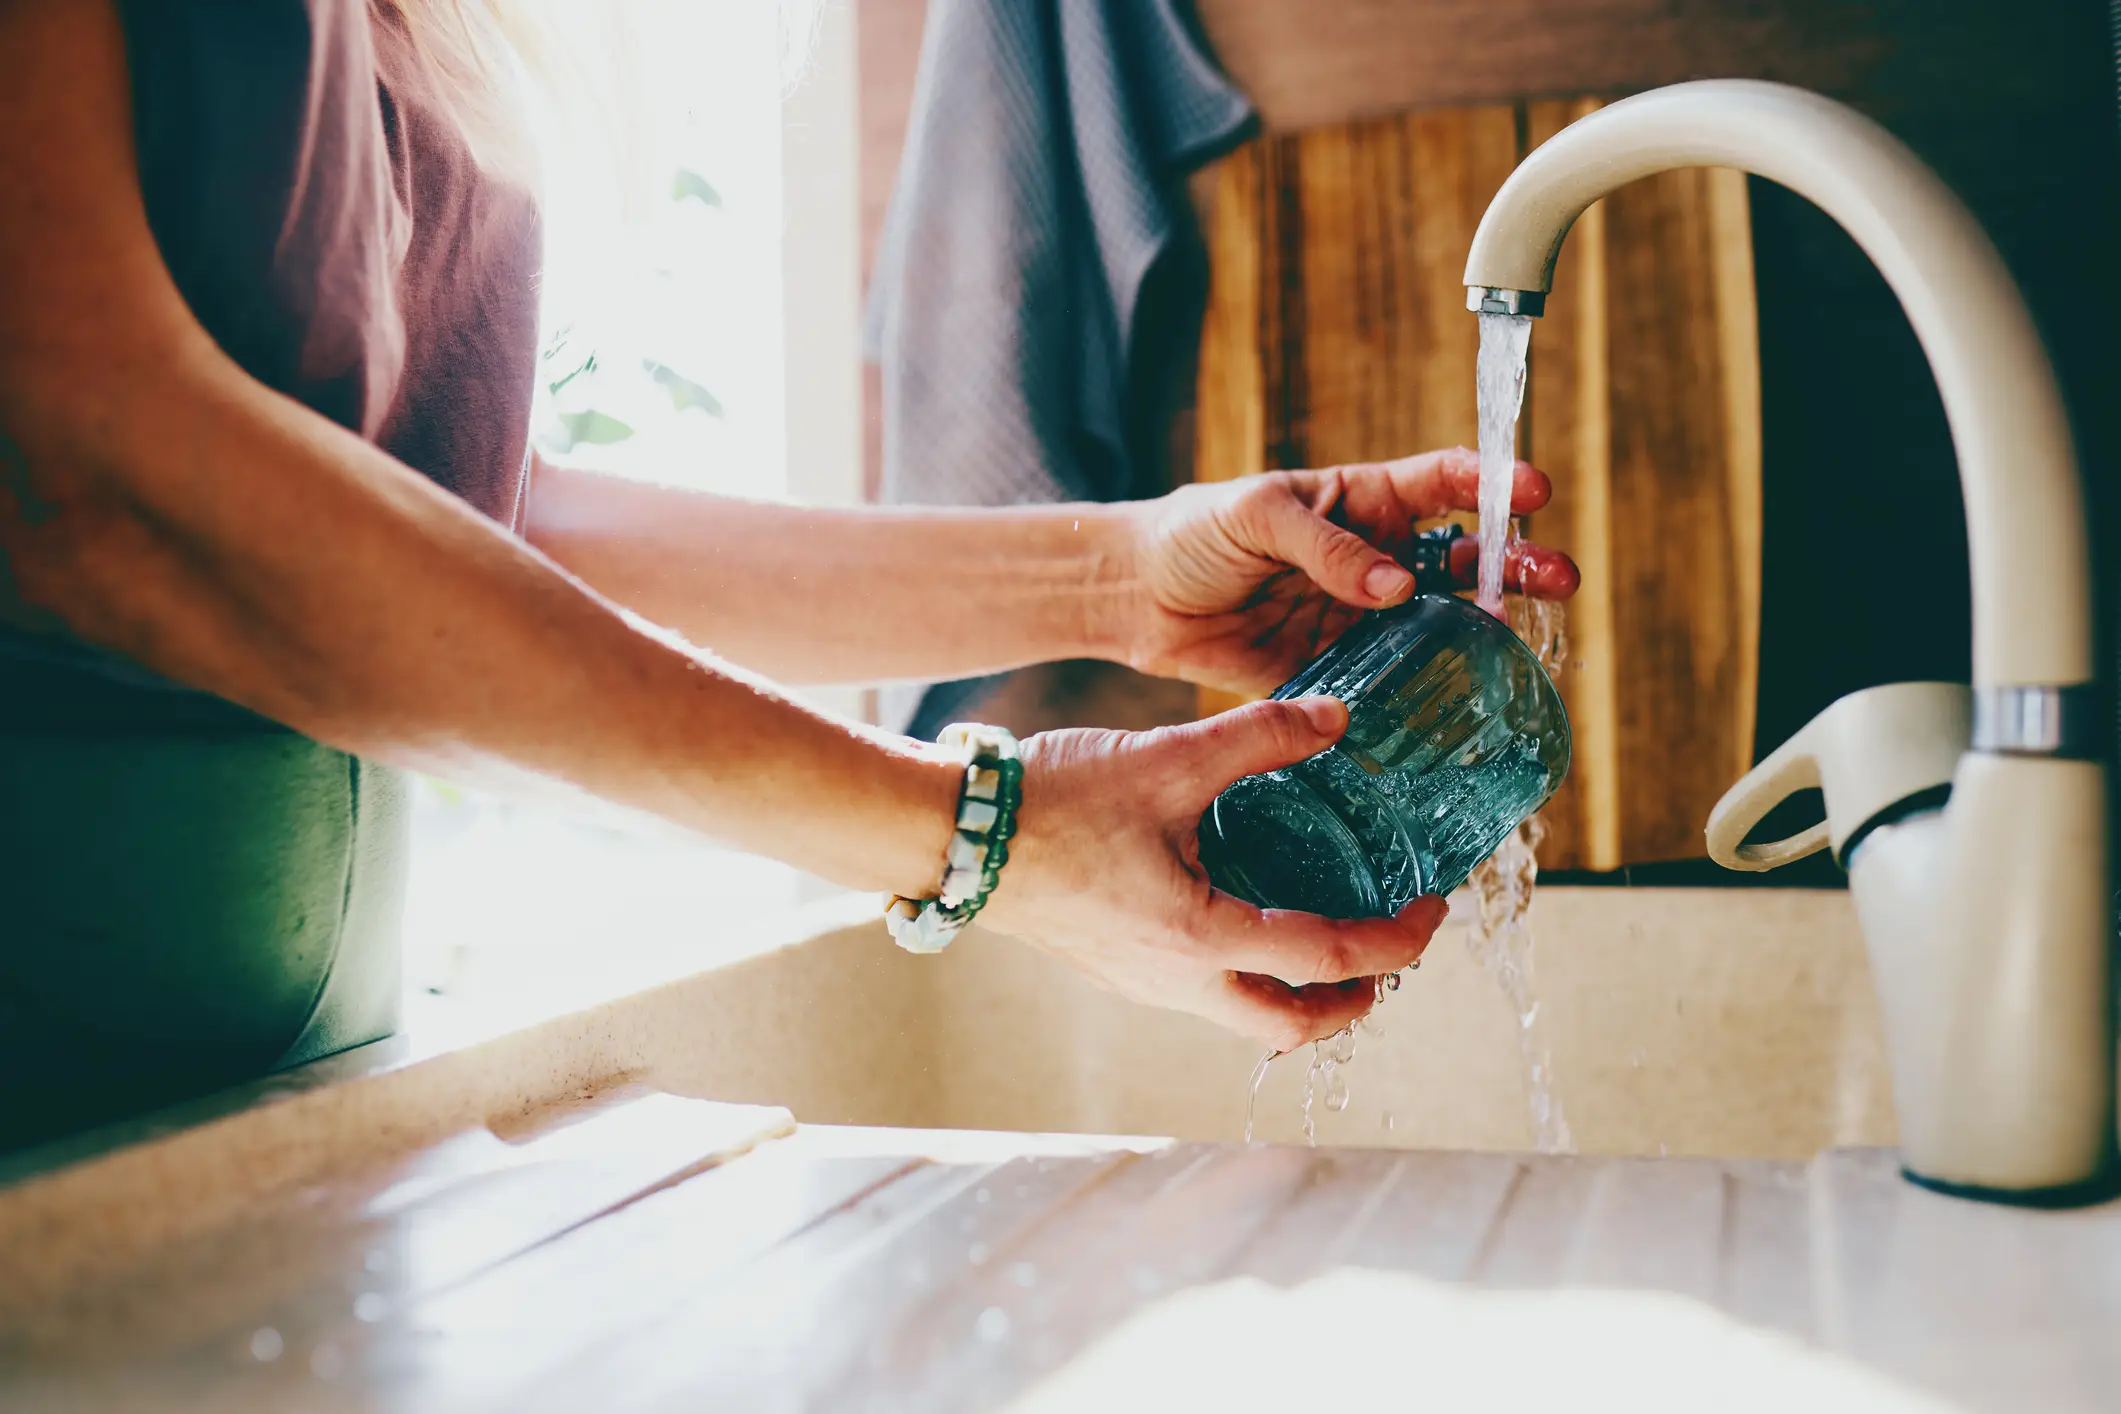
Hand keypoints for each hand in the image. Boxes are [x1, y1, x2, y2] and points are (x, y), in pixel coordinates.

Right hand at [977, 695, 1446, 1051]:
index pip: (1331, 959)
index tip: (1430, 906)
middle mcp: (1177, 982)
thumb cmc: (1052, 803)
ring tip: (1327, 933)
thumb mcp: (1166, 759)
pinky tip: (1245, 909)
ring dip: (1298, 990)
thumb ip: (1260, 736)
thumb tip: (1337, 717)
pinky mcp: (1117, 969)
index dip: (1397, 940)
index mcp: (1201, 938)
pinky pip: (1202, 993)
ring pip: (1244, 1017)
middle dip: (1353, 1001)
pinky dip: (1247, 971)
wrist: (953, 836)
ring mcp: (1143, 984)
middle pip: (1292, 1027)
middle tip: (1389, 954)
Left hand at [1121, 447, 1580, 696]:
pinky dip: (1426, 690)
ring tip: (1522, 639)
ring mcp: (1359, 617)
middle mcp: (1372, 558)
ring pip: (1439, 623)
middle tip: (1559, 577)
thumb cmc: (1195, 533)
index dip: (1492, 483)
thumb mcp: (1257, 516)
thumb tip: (1394, 586)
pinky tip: (1458, 700)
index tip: (1533, 492)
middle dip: (1516, 563)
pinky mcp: (1337, 669)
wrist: (1139, 597)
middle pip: (1461, 558)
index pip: (1441, 483)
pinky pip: (1392, 681)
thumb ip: (1326, 547)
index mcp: (1360, 501)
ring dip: (1484, 630)